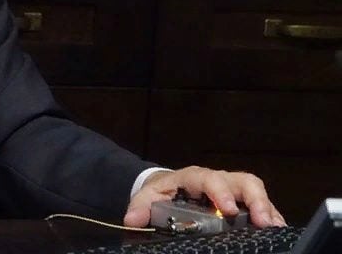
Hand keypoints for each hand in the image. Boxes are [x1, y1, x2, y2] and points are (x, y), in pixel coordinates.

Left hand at [123, 166, 285, 227]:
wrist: (168, 189)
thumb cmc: (161, 192)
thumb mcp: (147, 197)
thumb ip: (140, 207)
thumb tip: (132, 219)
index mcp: (194, 177)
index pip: (210, 179)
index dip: (221, 192)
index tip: (229, 210)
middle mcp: (218, 180)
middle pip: (242, 181)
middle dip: (255, 198)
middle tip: (264, 221)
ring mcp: (232, 190)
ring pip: (255, 191)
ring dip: (268, 208)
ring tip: (275, 228)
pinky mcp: (242, 203)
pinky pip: (261, 205)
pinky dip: (271, 215)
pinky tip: (277, 231)